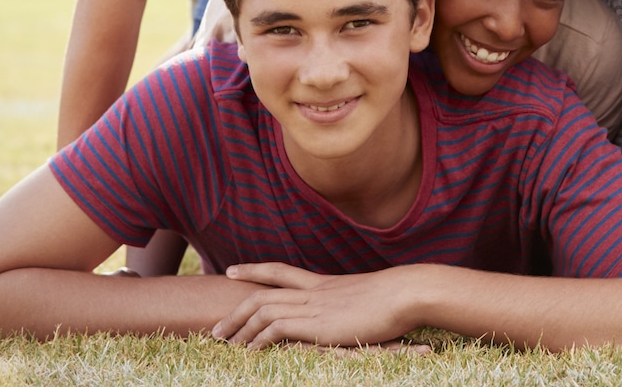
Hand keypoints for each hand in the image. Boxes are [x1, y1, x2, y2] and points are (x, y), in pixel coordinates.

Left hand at [213, 262, 419, 349]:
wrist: (407, 292)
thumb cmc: (398, 296)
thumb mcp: (371, 296)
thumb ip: (355, 301)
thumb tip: (356, 307)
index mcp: (324, 283)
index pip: (281, 271)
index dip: (255, 269)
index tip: (233, 271)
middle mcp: (314, 290)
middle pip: (262, 291)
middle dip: (235, 309)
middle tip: (215, 327)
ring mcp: (314, 305)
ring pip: (263, 309)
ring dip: (239, 326)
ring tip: (223, 343)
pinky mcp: (316, 322)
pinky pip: (276, 327)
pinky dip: (258, 338)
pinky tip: (250, 351)